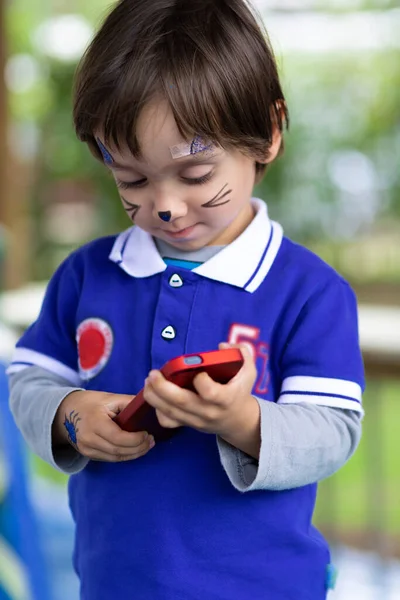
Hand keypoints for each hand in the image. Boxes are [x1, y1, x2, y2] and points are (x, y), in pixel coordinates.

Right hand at [53, 390, 154, 461]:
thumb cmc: (91, 402)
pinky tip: (135, 449)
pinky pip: (110, 459)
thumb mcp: (110, 398)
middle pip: (118, 451)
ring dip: (134, 454)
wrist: (66, 412)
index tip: (147, 433)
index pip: (118, 438)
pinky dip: (124, 456)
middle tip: (151, 441)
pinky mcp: (87, 454)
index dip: (136, 439)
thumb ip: (129, 403)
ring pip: (115, 458)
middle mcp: (88, 439)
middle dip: (138, 448)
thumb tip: (150, 407)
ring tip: (146, 446)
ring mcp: (86, 449)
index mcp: (94, 422)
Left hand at [143, 343, 259, 441]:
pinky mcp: (187, 424)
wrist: (237, 420)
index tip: (197, 370)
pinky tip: (154, 395)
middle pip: (182, 402)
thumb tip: (222, 346)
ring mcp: (196, 420)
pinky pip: (168, 421)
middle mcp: (209, 411)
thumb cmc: (240, 390)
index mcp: (225, 398)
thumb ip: (241, 353)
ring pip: (170, 412)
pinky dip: (157, 409)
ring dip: (154, 396)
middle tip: (153, 374)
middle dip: (163, 387)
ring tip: (148, 381)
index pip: (210, 392)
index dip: (201, 380)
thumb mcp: (248, 371)